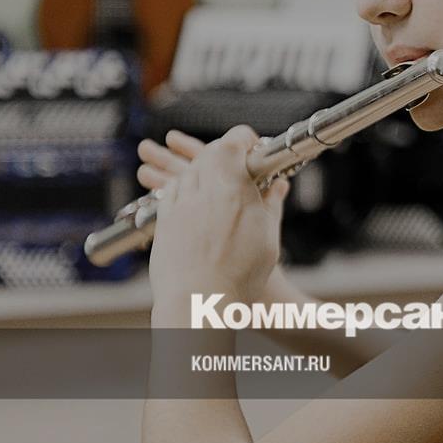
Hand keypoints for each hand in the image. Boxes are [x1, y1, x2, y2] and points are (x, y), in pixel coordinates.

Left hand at [147, 126, 289, 308]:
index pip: (233, 143)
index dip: (242, 138)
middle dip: (222, 152)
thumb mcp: (268, 240)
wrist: (200, 304)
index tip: (250, 144)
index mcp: (235, 191)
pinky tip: (188, 195)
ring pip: (188, 170)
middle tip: (234, 160)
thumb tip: (278, 187)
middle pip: (208, 154)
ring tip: (211, 177)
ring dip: (198, 167)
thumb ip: (270, 207)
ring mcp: (181, 205)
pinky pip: (170, 191)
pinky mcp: (164, 221)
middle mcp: (205, 192)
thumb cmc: (238, 278)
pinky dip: (180, 187)